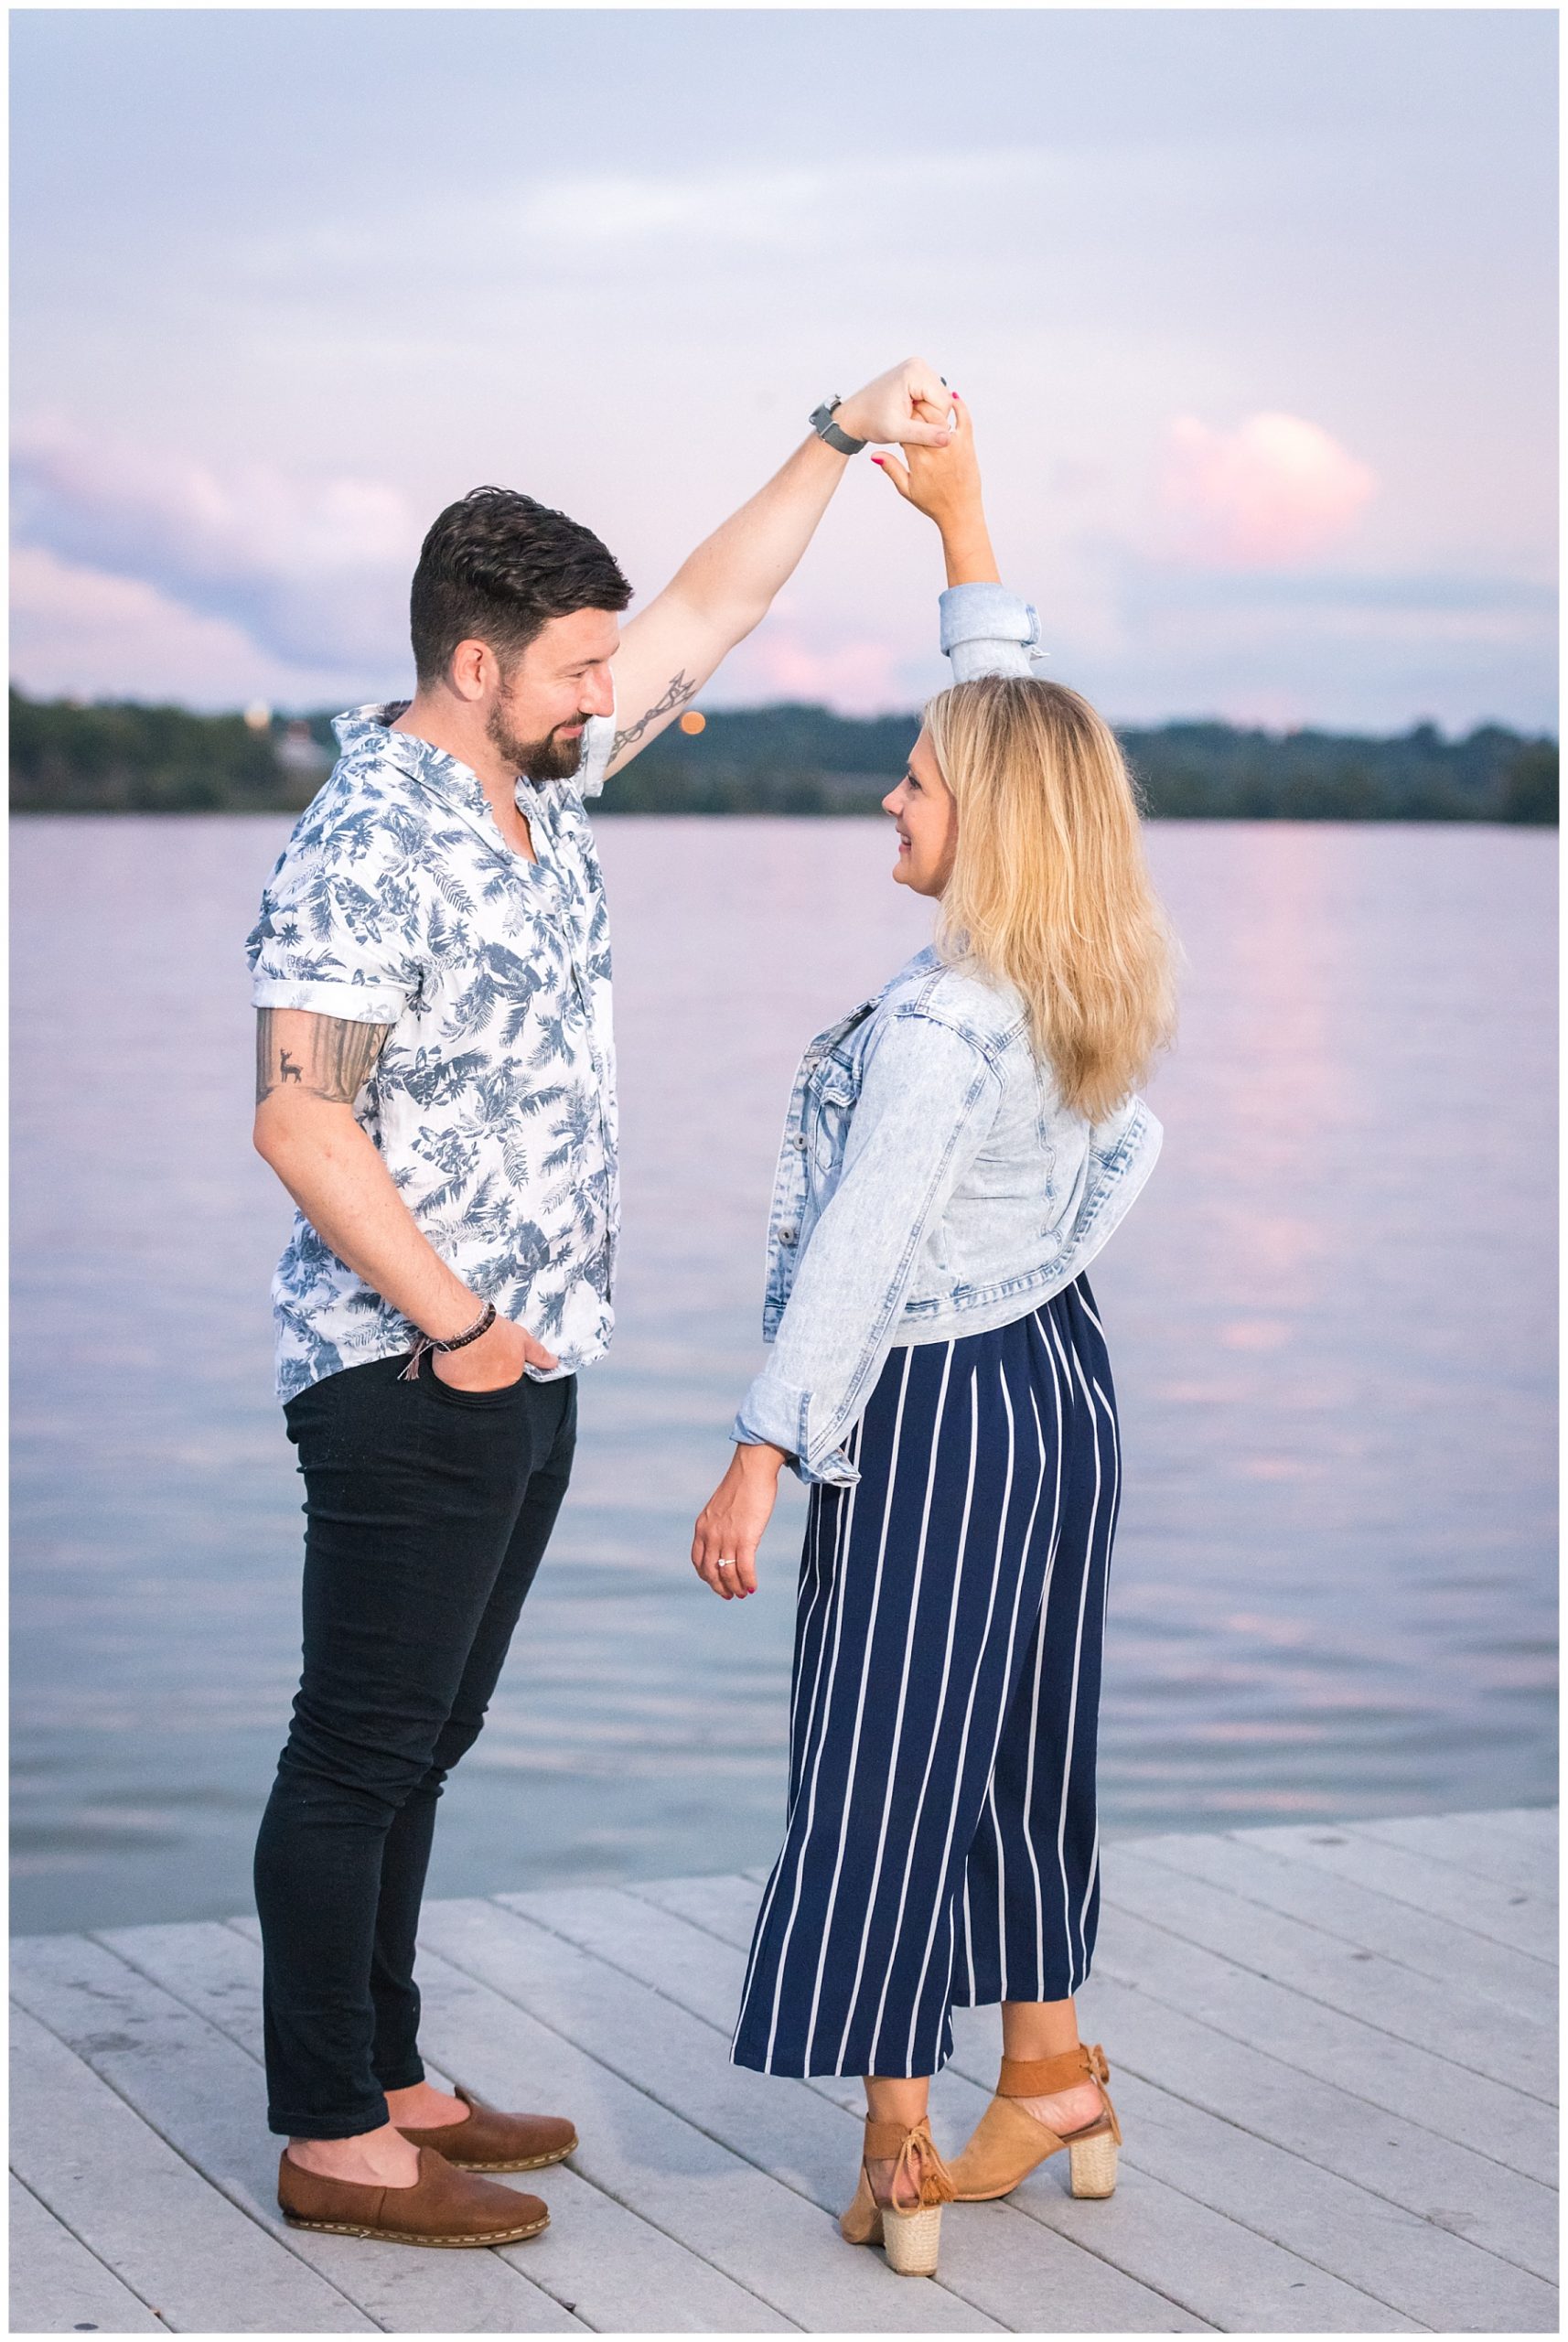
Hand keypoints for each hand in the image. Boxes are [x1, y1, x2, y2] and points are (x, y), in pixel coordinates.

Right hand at [432, 1311, 556, 1389]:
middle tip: (480, 1360)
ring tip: (467, 1360)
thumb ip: (538, 1354)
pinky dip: (454, 1378)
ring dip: (471, 1380)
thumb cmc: (494, 1331)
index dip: (501, 1373)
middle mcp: (492, 1391)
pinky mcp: (452, 1388)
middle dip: (486, 1379)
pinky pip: (455, 1386)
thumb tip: (554, 1363)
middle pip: (491, 1390)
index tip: (495, 1362)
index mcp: (510, 1380)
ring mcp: (471, 1392)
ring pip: (472, 1391)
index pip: (509, 1385)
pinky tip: (454, 1363)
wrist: (466, 1326)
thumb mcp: (522, 1339)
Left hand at [691, 1442, 786, 1598]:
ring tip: (744, 1593)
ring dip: (736, 1587)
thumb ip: (721, 1524)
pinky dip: (748, 1581)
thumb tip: (730, 1537)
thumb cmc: (742, 1485)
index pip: (697, 1561)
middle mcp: (710, 1535)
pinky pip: (744, 1568)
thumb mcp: (722, 1507)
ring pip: (727, 1573)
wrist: (752, 1469)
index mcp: (702, 1527)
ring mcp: (727, 1538)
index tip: (717, 1583)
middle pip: (710, 1572)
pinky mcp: (745, 1538)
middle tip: (731, 1595)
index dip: (706, 1576)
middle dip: (720, 1587)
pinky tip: (753, 1586)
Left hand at [835, 357, 952, 451]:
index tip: (915, 432)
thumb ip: (924, 434)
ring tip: (908, 422)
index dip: (935, 424)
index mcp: (915, 372)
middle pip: (944, 400)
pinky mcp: (916, 376)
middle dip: (931, 419)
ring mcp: (918, 369)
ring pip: (940, 401)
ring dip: (928, 416)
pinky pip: (932, 398)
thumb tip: (948, 439)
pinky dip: (924, 411)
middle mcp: (919, 365)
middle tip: (910, 428)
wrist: (854, 416)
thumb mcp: (897, 431)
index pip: (944, 403)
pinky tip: (909, 416)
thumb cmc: (870, 421)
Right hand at [872, 390, 984, 528]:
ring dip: (932, 405)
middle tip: (912, 405)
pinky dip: (960, 406)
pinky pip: (964, 418)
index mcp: (919, 459)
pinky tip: (953, 398)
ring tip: (926, 401)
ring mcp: (953, 445)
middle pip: (921, 417)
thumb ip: (891, 469)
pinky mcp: (968, 444)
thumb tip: (875, 454)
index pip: (906, 428)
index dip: (901, 420)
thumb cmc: (933, 503)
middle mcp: (936, 449)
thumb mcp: (906, 489)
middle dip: (914, 409)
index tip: (900, 418)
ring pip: (940, 414)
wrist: (960, 512)